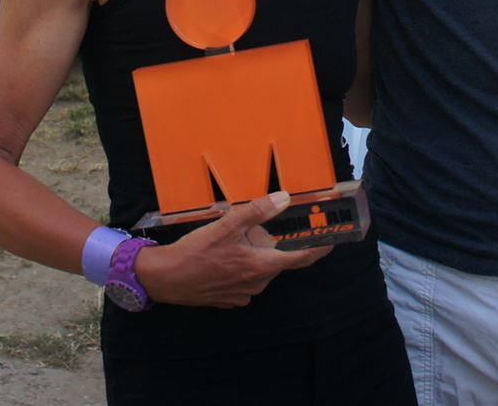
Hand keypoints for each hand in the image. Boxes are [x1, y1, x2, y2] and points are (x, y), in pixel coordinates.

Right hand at [135, 191, 331, 307]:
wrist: (165, 279)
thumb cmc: (195, 252)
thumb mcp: (225, 225)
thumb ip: (256, 211)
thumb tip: (284, 199)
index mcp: (261, 266)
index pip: (301, 258)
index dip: (319, 248)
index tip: (332, 238)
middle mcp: (257, 284)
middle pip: (278, 261)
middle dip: (276, 243)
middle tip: (269, 224)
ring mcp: (243, 294)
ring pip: (260, 270)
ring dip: (256, 254)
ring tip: (238, 237)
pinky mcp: (230, 298)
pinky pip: (245, 279)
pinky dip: (242, 266)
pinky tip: (224, 254)